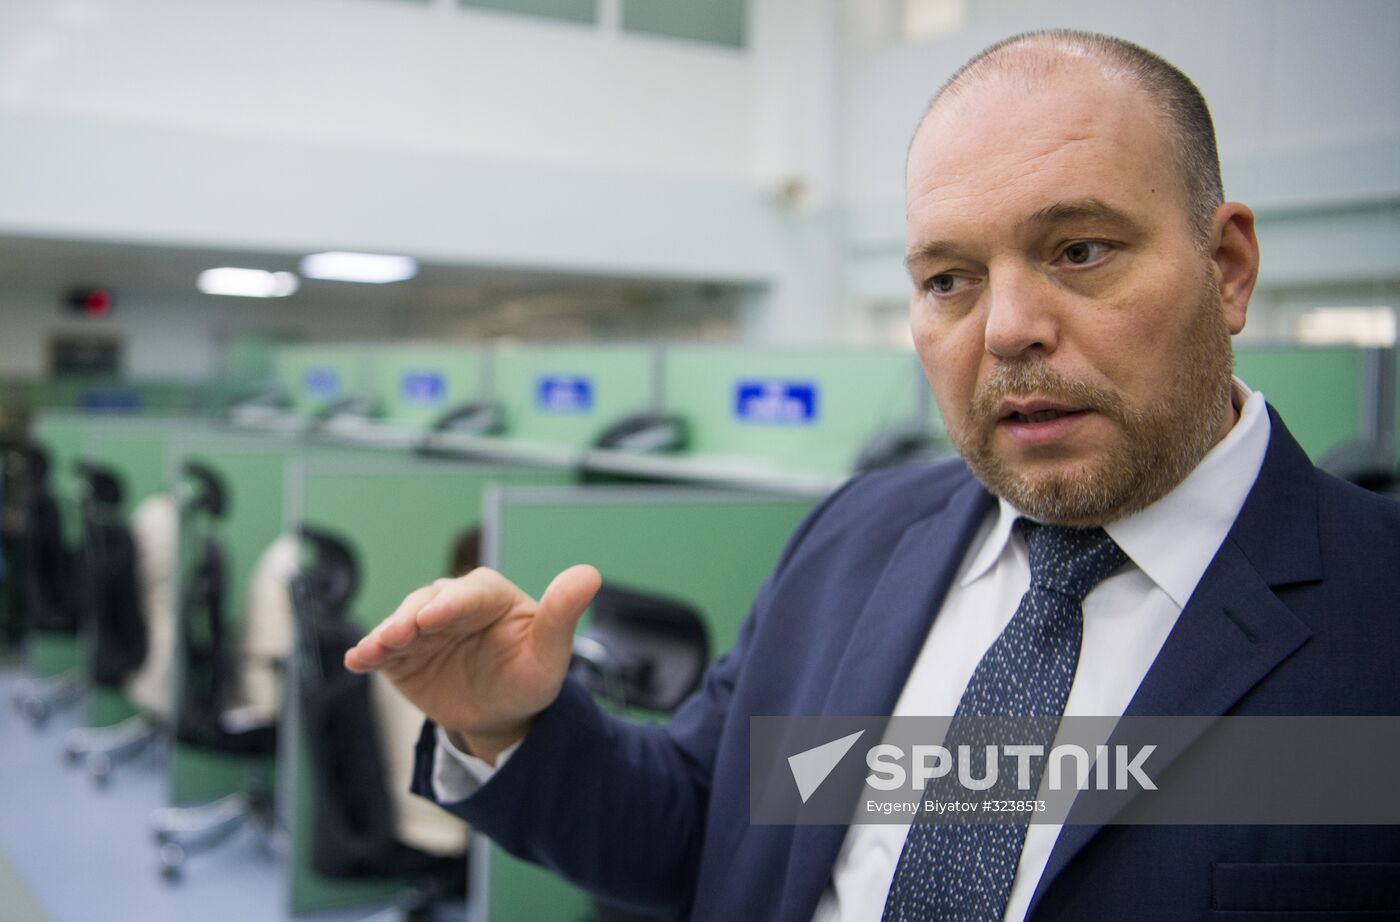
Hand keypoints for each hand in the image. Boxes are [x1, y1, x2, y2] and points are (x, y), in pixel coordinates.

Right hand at [344, 564, 601, 763]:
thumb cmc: (530, 676)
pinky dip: (368, 654)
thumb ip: (562, 614)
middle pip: (426, 604)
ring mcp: (423, 629)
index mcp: (489, 595)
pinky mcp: (401, 655)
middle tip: (400, 633)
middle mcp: (451, 605)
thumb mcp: (550, 651)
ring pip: (399, 625)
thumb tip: (589, 574)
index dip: (451, 604)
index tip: (435, 616)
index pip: (469, 594)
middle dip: (411, 618)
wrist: (503, 714)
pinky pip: (382, 652)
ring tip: (374, 650)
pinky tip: (356, 660)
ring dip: (385, 636)